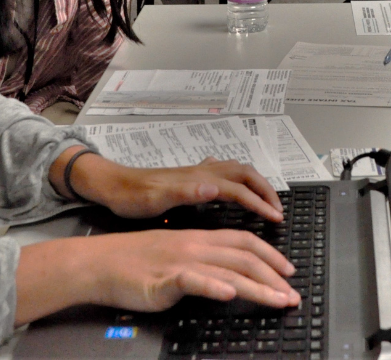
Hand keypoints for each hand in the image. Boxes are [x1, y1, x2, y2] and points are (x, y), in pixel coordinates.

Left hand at [70, 154, 284, 221]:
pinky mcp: (190, 176)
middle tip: (278, 210)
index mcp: (199, 180)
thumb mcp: (156, 199)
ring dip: (255, 183)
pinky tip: (233, 188)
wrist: (112, 184)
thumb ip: (186, 192)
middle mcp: (202, 172)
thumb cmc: (132, 196)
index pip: (239, 189)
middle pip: (245, 173)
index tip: (276, 218)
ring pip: (236, 170)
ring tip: (265, 201)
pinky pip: (223, 173)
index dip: (260, 203)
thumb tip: (216, 187)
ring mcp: (196, 172)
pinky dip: (238, 180)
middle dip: (266, 190)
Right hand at [77, 229, 300, 311]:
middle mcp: (196, 245)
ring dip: (258, 287)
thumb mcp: (175, 253)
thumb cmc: (134, 262)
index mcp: (199, 238)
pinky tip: (229, 295)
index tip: (289, 271)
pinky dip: (214, 287)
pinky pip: (194, 280)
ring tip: (278, 299)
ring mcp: (182, 261)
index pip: (244, 241)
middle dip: (274, 276)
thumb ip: (201, 260)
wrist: (100, 263)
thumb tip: (225, 274)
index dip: (270, 255)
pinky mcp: (165, 278)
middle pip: (244, 257)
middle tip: (293, 293)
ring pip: (228, 270)